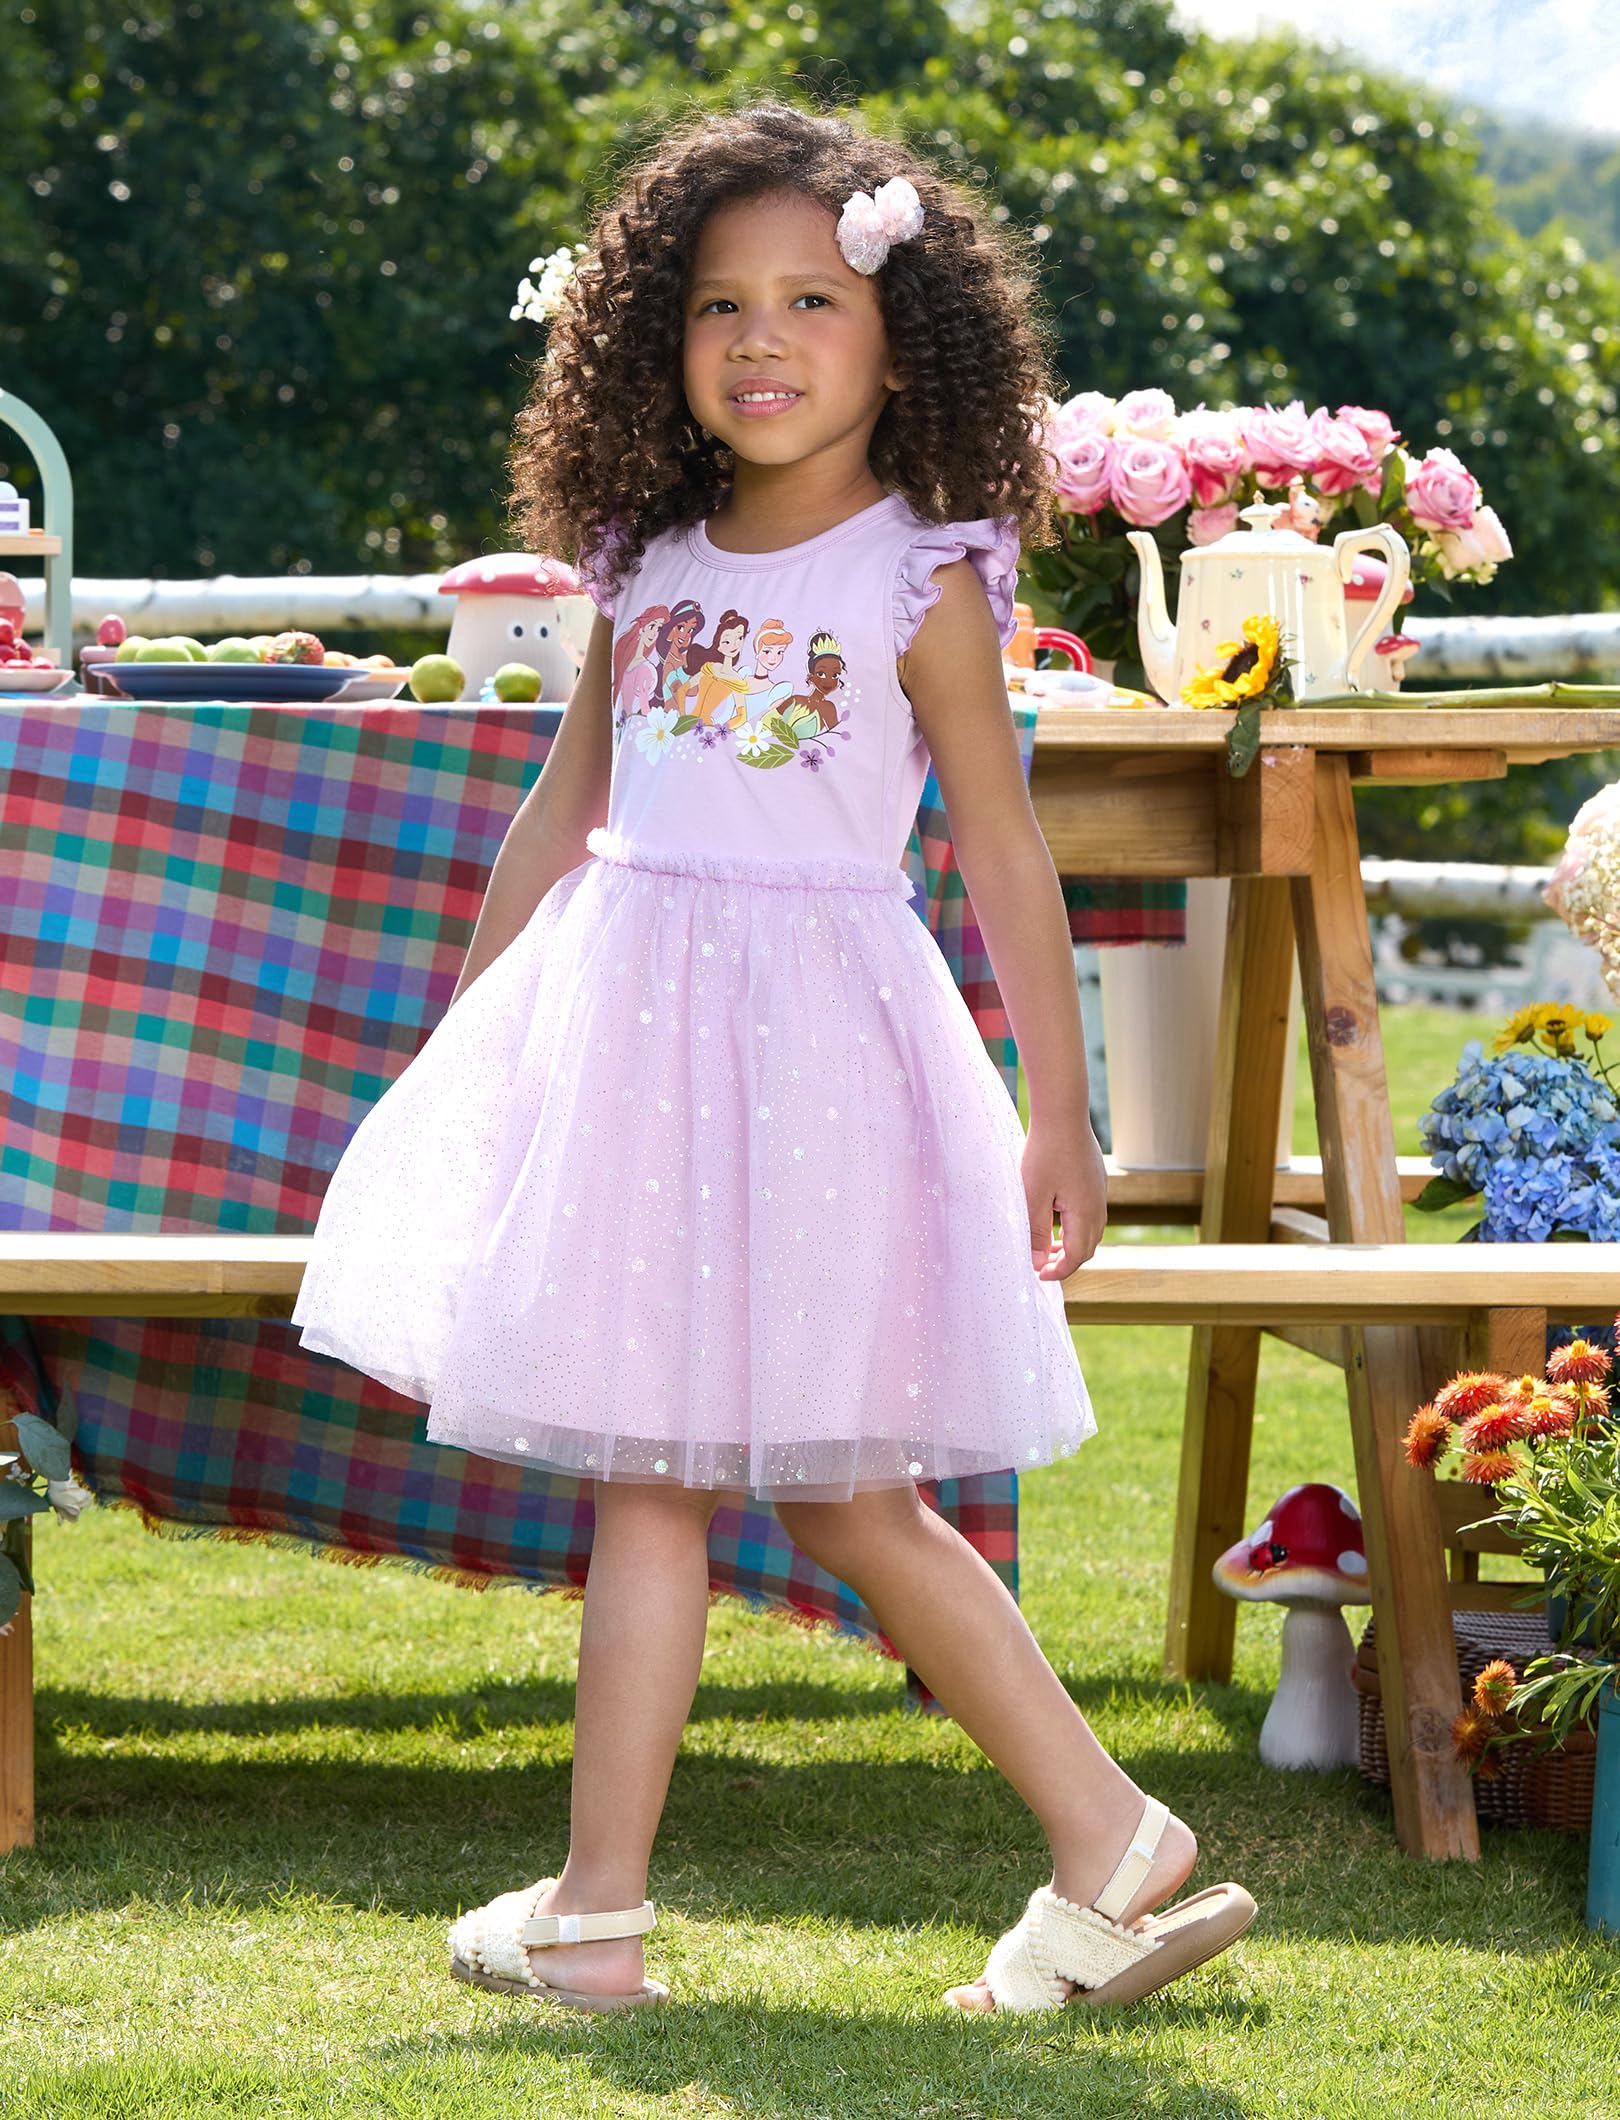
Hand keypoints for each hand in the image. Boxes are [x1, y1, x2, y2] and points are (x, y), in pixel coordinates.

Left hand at [1021, 1120, 1108, 1280]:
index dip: (1059, 1271)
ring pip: (1091, 1229)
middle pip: (1088, 1246)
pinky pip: (1090, 1212)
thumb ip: (1037, 1233)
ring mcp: (1100, 1191)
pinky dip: (1075, 1225)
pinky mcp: (1095, 1179)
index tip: (1039, 1275)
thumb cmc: (1044, 1154)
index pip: (1077, 1256)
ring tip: (1048, 1246)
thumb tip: (1038, 1263)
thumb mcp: (1033, 1197)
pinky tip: (1057, 1217)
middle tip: (1042, 1264)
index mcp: (1085, 1213)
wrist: (1062, 1114)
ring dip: (1071, 1243)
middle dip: (1066, 1260)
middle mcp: (1098, 1205)